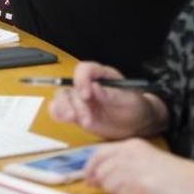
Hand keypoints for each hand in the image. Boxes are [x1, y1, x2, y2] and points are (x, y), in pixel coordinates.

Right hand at [48, 61, 166, 139]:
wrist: (135, 124)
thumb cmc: (134, 107)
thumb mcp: (129, 100)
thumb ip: (112, 94)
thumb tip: (95, 87)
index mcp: (102, 75)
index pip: (85, 69)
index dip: (82, 79)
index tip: (86, 94)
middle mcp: (87, 85)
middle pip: (70, 85)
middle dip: (75, 102)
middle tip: (85, 117)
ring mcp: (80, 99)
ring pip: (62, 97)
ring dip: (64, 108)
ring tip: (75, 119)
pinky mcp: (76, 112)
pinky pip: (59, 109)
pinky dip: (58, 113)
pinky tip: (66, 119)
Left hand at [85, 139, 193, 193]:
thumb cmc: (172, 174)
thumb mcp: (146, 159)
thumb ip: (122, 163)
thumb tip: (96, 177)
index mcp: (132, 145)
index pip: (99, 153)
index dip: (90, 167)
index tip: (88, 177)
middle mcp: (130, 154)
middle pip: (101, 171)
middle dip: (103, 184)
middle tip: (114, 190)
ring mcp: (134, 170)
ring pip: (109, 185)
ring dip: (117, 193)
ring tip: (134, 192)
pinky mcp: (139, 186)